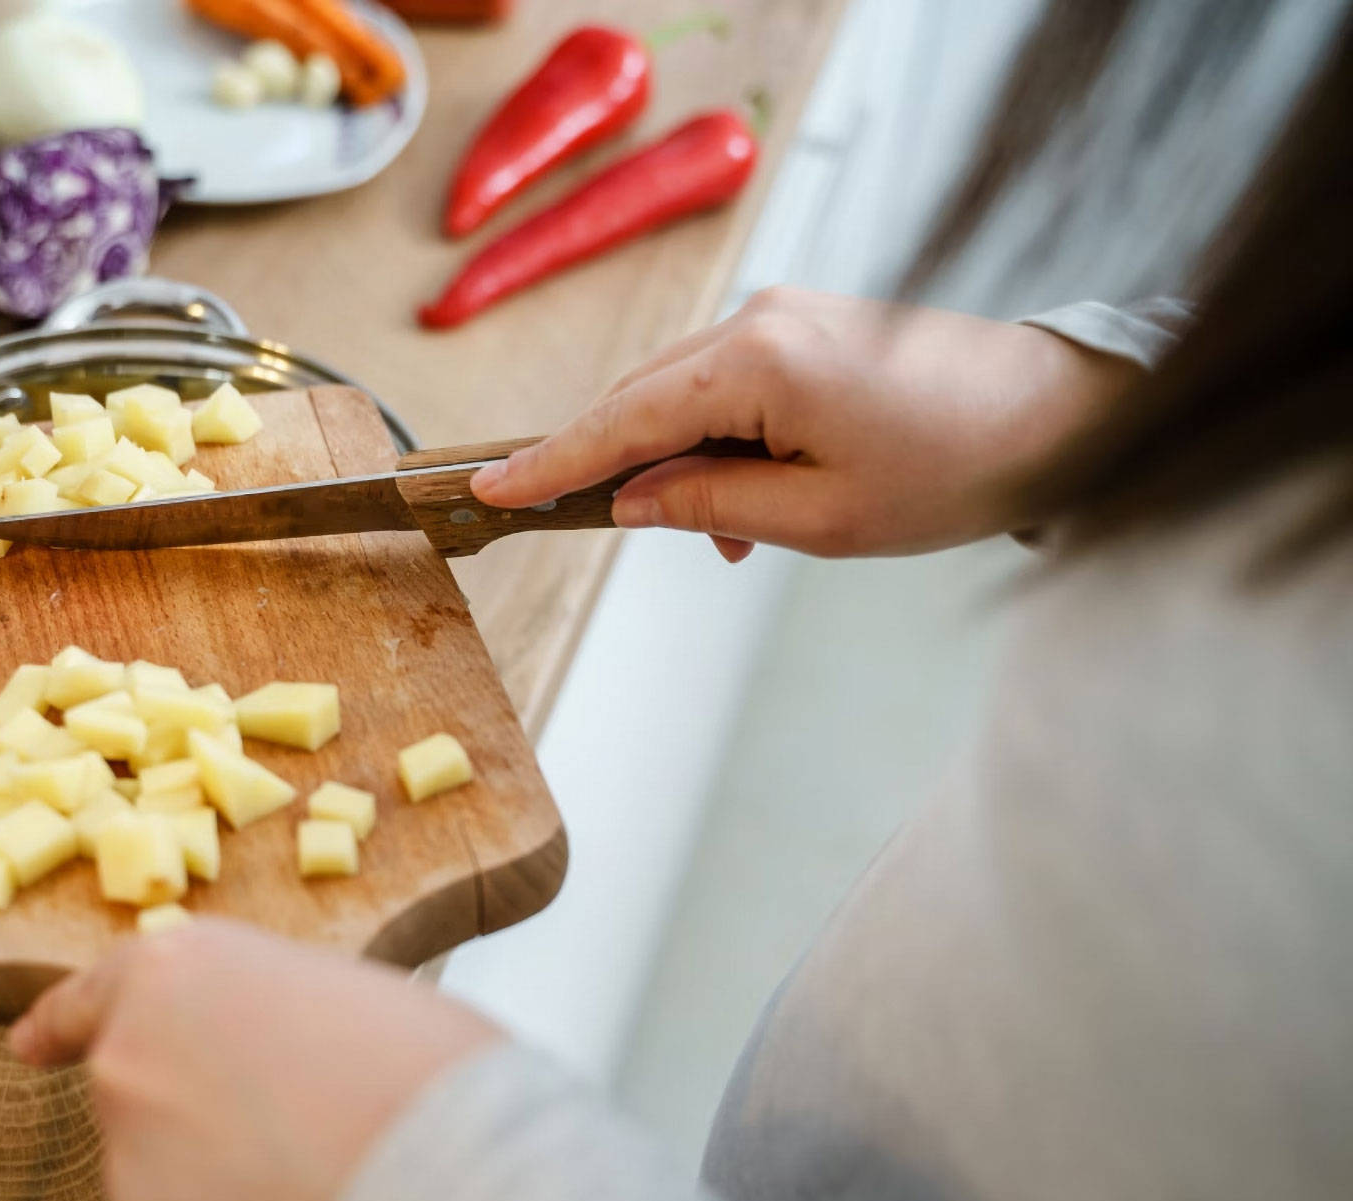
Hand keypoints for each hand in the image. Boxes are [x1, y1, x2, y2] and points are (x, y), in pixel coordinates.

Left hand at [9, 919, 501, 1200]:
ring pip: (158, 1170)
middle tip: (287, 1125)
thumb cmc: (417, 1067)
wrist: (446, 1165)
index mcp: (176, 968)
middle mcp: (126, 1050)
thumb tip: (246, 1064)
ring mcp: (125, 1147)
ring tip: (309, 1170)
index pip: (91, 997)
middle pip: (137, 1089)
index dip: (60, 1024)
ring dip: (211, 1178)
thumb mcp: (330, 997)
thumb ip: (254, 1019)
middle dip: (190, 1113)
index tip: (30, 1046)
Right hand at [471, 287, 1143, 560]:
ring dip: (675, 461)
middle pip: (641, 396)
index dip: (550, 462)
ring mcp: (786, 314)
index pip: (623, 420)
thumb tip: (631, 502)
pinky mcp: (809, 326)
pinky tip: (751, 502)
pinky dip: (717, 440)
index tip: (486, 488)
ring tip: (725, 536)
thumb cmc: (958, 468)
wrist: (1064, 417)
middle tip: (566, 520)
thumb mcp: (822, 518)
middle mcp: (761, 319)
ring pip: (682, 390)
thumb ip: (709, 506)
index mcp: (759, 363)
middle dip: (607, 464)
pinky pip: (728, 382)